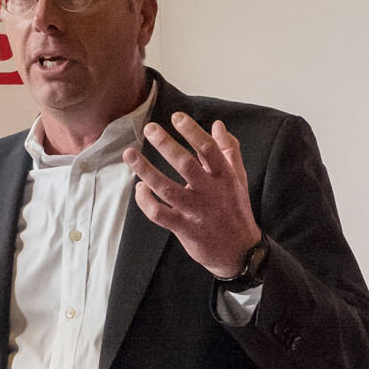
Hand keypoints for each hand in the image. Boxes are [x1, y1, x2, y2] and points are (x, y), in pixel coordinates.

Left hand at [125, 114, 261, 276]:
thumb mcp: (238, 178)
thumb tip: (218, 125)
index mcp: (223, 177)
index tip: (176, 117)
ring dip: (146, 170)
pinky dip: (145, 201)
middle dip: (165, 145)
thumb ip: (229, 150)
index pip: (208, 149)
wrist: (239, 251)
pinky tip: (139, 188)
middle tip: (149, 129)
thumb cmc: (236, 210)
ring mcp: (194, 211)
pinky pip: (159, 213)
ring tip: (130, 154)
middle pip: (185, 165)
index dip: (192, 131)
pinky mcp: (183, 228)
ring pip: (166, 188)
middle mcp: (209, 192)